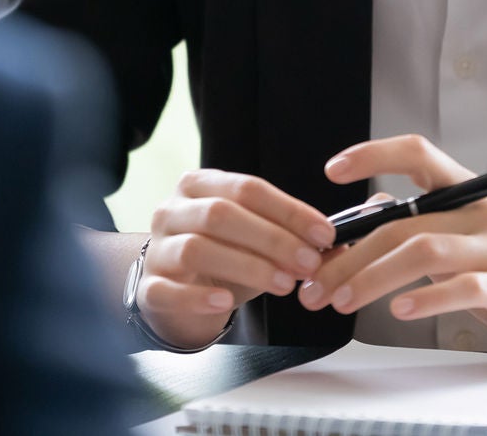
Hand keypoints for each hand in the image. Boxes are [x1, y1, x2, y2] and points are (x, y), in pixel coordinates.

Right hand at [137, 168, 337, 348]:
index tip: (324, 233)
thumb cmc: (220, 254)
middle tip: (309, 263)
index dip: (289, 210)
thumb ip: (289, 238)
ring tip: (284, 284)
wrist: (172, 286)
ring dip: (247, 266)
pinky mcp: (148, 287)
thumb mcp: (252, 239)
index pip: (248, 188)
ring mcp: (157, 248)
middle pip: (221, 214)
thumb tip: (338, 246)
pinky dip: (199, 296)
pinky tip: (227, 302)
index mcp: (200, 185)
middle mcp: (173, 209)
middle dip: (272, 239)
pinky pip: (169, 289)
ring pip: (197, 249)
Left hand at [296, 135, 486, 368]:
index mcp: (464, 189)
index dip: (373, 154)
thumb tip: (352, 221)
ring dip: (374, 277)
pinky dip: (426, 299)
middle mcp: (481, 210)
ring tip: (342, 301)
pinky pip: (463, 288)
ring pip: (425, 250)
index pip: (416, 153)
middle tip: (316, 283)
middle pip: (404, 219)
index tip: (332, 170)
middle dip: (351, 253)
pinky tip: (399, 311)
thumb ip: (411, 223)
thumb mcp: (455, 236)